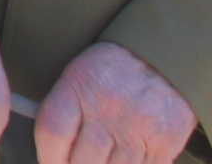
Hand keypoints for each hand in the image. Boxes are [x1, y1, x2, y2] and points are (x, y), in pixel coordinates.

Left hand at [35, 43, 195, 163]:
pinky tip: (127, 157)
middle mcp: (107, 107)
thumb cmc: (112, 72)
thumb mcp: (78, 77)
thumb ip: (62, 114)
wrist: (161, 58)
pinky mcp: (163, 142)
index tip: (51, 163)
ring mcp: (137, 127)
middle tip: (81, 161)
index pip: (51, 133)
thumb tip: (52, 156)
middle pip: (81, 161)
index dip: (47, 157)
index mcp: (78, 87)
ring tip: (105, 156)